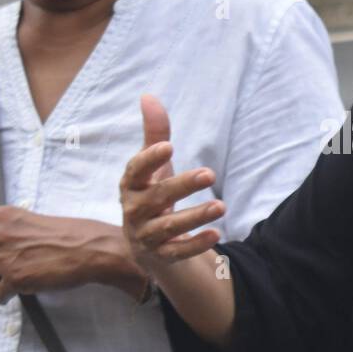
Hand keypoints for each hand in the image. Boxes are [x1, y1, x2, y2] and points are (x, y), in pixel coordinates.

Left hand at [0, 208, 137, 303]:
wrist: (90, 250)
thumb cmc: (70, 234)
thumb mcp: (33, 220)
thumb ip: (12, 229)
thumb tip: (1, 245)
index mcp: (3, 216)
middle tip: (5, 267)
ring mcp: (4, 259)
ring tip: (12, 283)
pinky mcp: (13, 281)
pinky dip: (5, 296)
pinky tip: (16, 293)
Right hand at [120, 95, 225, 268]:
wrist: (146, 243)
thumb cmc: (152, 194)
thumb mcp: (154, 166)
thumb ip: (154, 134)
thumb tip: (148, 96)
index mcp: (131, 185)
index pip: (136, 170)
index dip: (150, 159)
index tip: (169, 146)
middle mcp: (134, 210)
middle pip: (158, 197)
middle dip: (183, 186)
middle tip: (210, 174)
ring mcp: (146, 235)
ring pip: (169, 227)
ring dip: (195, 217)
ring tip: (221, 207)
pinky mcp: (161, 255)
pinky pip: (178, 252)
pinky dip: (196, 244)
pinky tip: (216, 234)